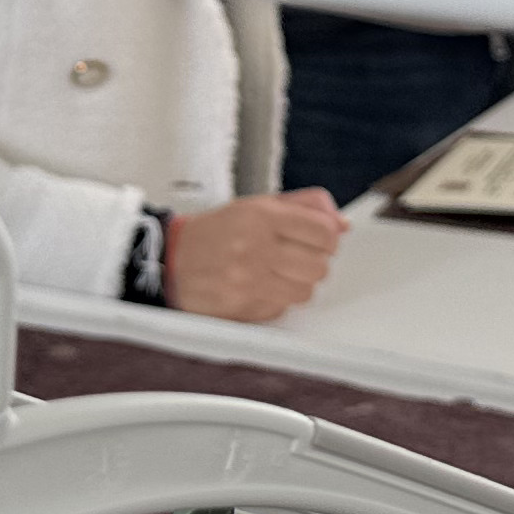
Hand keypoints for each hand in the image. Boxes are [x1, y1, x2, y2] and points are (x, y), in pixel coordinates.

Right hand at [163, 189, 347, 320]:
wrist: (172, 259)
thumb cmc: (217, 232)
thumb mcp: (257, 205)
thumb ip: (304, 207)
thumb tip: (341, 224)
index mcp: (261, 216)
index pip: (324, 232)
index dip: (328, 239)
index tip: (320, 241)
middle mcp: (255, 247)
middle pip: (319, 266)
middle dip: (314, 262)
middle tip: (298, 258)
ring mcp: (248, 281)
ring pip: (305, 292)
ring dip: (297, 284)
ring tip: (278, 273)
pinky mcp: (241, 307)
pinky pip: (281, 309)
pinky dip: (276, 300)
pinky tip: (259, 287)